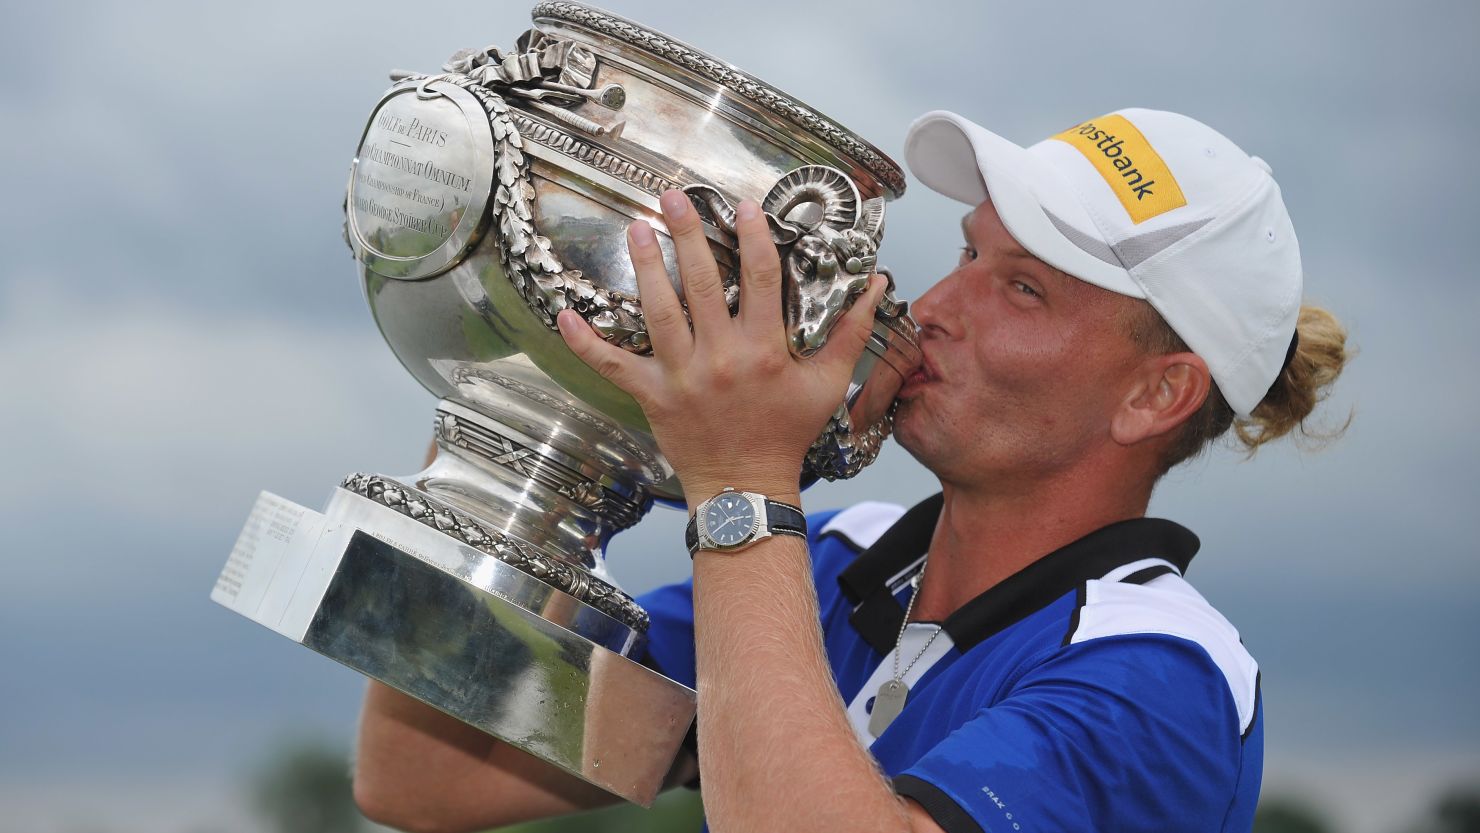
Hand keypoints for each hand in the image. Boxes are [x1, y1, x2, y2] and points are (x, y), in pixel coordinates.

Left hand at [556, 188, 883, 505]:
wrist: (747, 486)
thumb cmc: (786, 434)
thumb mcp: (828, 385)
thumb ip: (851, 333)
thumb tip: (874, 286)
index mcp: (765, 350)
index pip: (762, 280)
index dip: (754, 238)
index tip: (743, 206)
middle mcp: (722, 358)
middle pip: (703, 284)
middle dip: (688, 235)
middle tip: (674, 196)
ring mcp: (682, 376)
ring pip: (658, 311)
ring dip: (646, 267)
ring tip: (637, 228)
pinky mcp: (652, 395)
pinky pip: (613, 365)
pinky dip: (585, 342)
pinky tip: (564, 313)